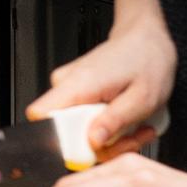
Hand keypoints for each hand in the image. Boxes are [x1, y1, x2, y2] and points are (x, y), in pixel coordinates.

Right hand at [25, 19, 176, 149]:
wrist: (146, 41)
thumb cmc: (147, 61)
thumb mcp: (142, 98)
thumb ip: (115, 121)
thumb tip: (93, 142)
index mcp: (78, 84)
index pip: (40, 115)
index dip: (61, 140)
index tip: (93, 145)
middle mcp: (67, 86)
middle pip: (64, 134)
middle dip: (100, 145)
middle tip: (129, 137)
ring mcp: (70, 92)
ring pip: (79, 133)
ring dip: (110, 139)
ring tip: (134, 126)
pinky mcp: (77, 97)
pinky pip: (85, 126)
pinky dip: (108, 131)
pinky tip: (126, 122)